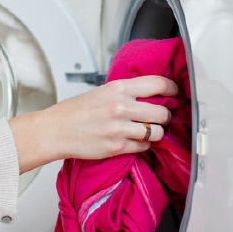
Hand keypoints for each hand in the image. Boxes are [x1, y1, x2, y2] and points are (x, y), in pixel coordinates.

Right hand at [8, 76, 177, 172]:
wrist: (56, 130)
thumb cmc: (76, 111)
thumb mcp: (102, 91)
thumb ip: (126, 92)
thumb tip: (150, 94)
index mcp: (118, 88)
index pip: (158, 84)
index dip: (173, 89)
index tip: (176, 94)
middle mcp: (121, 107)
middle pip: (163, 112)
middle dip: (165, 116)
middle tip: (161, 117)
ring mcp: (120, 128)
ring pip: (157, 132)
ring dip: (156, 132)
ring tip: (148, 130)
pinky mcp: (117, 147)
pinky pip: (144, 147)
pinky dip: (143, 145)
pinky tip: (134, 140)